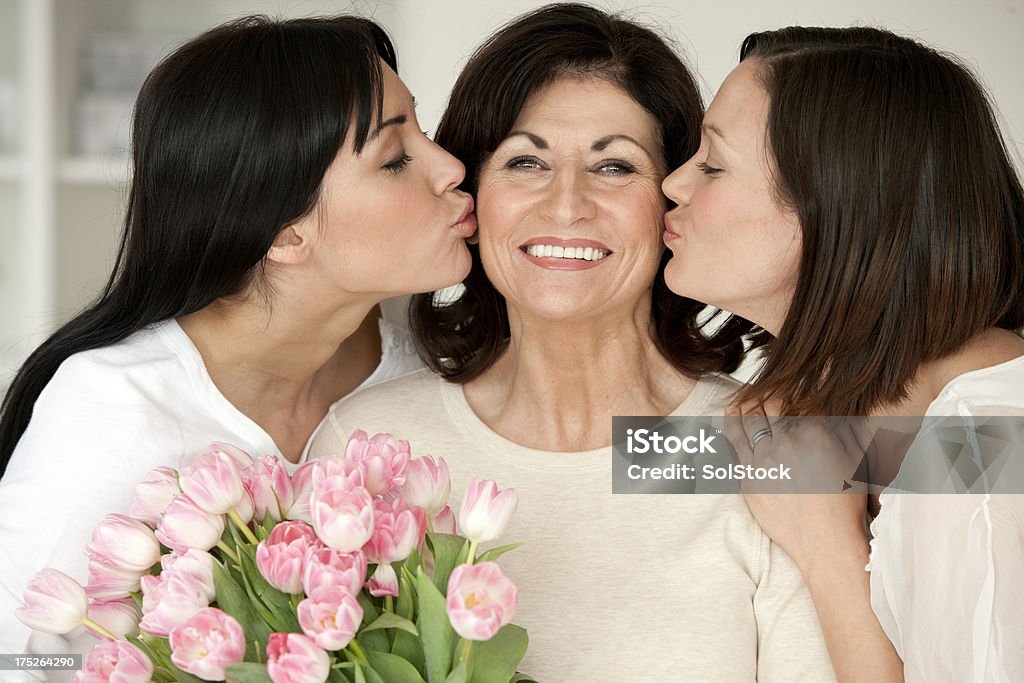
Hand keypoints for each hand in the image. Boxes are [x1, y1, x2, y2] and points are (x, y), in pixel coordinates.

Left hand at [724, 401, 869, 574]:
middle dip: (762, 393)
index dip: (788, 388)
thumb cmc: (846, 503)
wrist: (826, 542)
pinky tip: (729, 417)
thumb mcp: (856, 458)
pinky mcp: (748, 479)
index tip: (785, 382)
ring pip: (746, 422)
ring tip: (739, 397)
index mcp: (814, 432)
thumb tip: (839, 407)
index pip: (794, 399)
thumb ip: (845, 429)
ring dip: (742, 405)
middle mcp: (785, 442)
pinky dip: (730, 426)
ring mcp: (763, 460)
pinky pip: (734, 444)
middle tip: (758, 387)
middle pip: (766, 407)